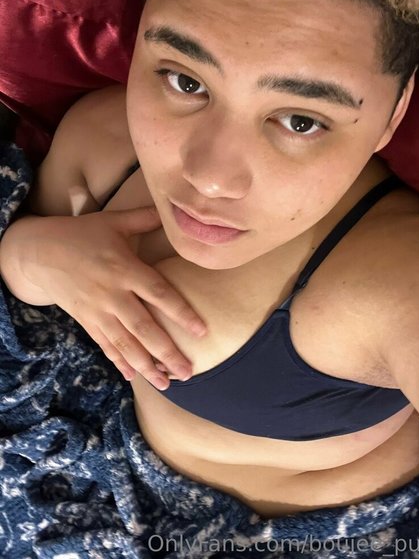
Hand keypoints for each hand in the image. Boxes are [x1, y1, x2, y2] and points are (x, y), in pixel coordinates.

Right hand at [21, 207, 206, 388]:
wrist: (38, 252)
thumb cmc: (81, 234)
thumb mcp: (113, 221)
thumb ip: (144, 219)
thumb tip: (174, 213)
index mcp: (125, 268)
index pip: (159, 294)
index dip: (181, 313)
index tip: (201, 332)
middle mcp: (113, 294)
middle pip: (144, 327)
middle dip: (167, 352)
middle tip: (188, 372)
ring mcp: (98, 311)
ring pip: (125, 343)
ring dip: (146, 365)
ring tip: (166, 384)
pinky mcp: (86, 320)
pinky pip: (104, 344)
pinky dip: (118, 361)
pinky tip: (133, 376)